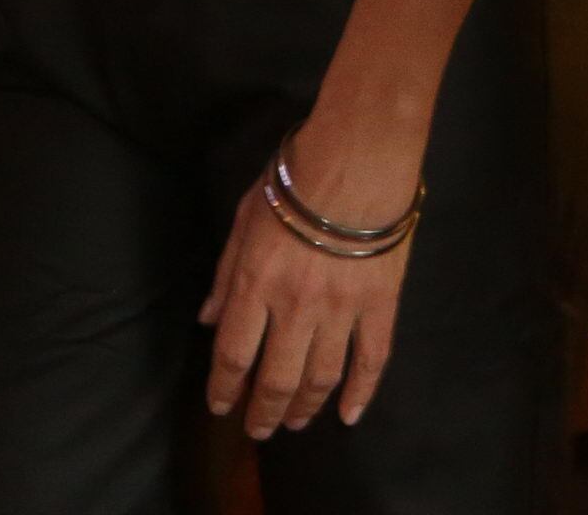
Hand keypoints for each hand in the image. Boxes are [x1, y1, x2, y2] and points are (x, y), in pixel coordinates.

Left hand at [201, 117, 419, 439]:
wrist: (359, 158)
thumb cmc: (294, 180)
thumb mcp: (244, 218)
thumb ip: (225, 274)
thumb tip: (208, 320)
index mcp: (256, 284)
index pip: (233, 354)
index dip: (224, 388)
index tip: (221, 406)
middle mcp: (295, 308)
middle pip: (276, 379)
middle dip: (264, 412)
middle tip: (259, 429)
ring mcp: (340, 311)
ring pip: (320, 378)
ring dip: (305, 407)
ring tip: (296, 422)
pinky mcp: (379, 307)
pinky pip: (371, 361)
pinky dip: (361, 394)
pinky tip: (350, 415)